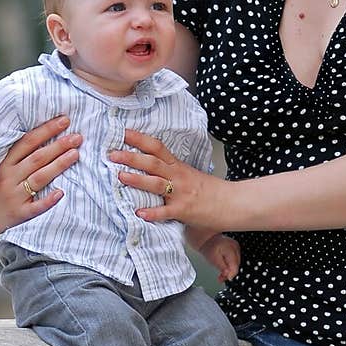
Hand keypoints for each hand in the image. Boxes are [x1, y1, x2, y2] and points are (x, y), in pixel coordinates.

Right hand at [0, 117, 81, 237]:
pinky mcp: (19, 214)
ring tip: (75, 154)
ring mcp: (14, 196)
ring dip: (58, 165)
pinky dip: (48, 200)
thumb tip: (46, 134)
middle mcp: (9, 178)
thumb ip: (19, 154)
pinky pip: (36, 207)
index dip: (47, 130)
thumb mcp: (0, 168)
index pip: (28, 142)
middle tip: (77, 137)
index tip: (65, 121)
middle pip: (37, 158)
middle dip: (58, 146)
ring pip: (39, 178)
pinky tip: (61, 193)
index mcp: (5, 163)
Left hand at [108, 129, 228, 231]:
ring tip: (120, 176)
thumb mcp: (191, 176)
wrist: (234, 202)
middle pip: (152, 163)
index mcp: (178, 167)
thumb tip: (150, 172)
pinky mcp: (184, 210)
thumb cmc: (212, 191)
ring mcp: (181, 193)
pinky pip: (166, 211)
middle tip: (111, 154)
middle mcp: (178, 177)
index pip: (157, 148)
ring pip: (156, 183)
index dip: (139, 139)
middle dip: (131, 157)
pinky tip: (139, 213)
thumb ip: (172, 174)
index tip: (123, 132)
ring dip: (137, 179)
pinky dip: (152, 213)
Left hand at [198, 233, 240, 282]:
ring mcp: (236, 247)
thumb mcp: (213, 259)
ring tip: (221, 275)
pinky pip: (234, 260)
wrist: (206, 239)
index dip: (231, 274)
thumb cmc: (208, 247)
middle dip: (229, 273)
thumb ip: (222, 267)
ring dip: (229, 270)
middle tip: (221, 278)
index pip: (235, 265)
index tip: (226, 278)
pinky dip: (229, 265)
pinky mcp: (234, 249)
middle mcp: (235, 247)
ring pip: (236, 263)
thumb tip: (228, 275)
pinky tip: (224, 269)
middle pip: (236, 265)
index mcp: (231, 249)